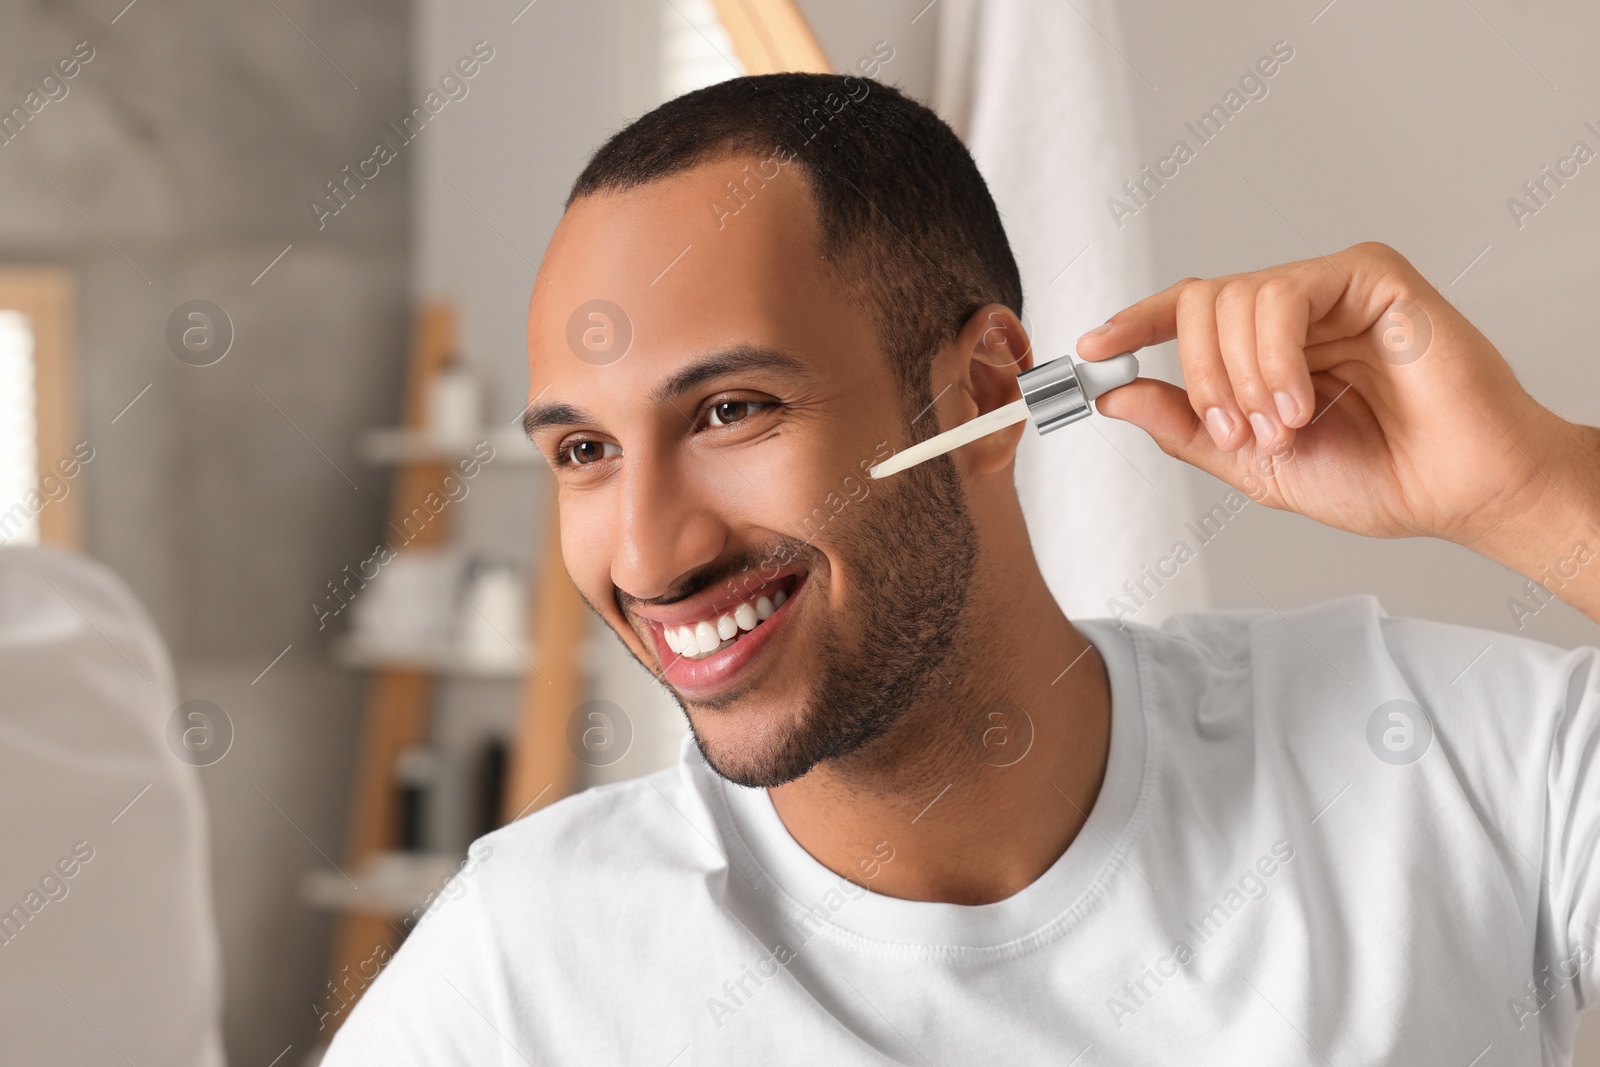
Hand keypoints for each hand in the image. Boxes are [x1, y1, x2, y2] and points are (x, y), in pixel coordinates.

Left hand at [1076, 242, 1599, 574]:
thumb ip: (1185, 426)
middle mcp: (1294, 311)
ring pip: (1235, 298)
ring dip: (1244, 378)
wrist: (1457, 493)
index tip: (1090, 349)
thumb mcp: (1253, 463)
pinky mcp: (1370, 274)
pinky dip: (1276, 356)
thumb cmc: (1379, 476)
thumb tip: (1114, 394)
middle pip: (1200, 303)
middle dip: (1201, 378)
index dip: (1134, 324)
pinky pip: (1283, 294)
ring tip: (1284, 426)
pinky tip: (1302, 401)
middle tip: (1237, 431)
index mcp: (1266, 348)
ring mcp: (1331, 287)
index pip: (1187, 314)